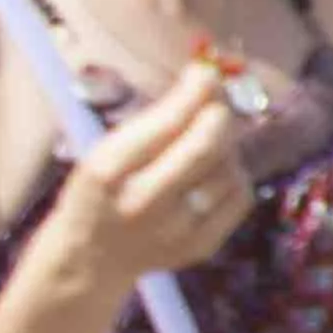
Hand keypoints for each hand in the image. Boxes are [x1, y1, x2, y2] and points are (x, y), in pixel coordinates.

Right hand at [25, 70, 256, 304]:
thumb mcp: (106, 150)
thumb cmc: (100, 191)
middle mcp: (143, 203)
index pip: (168, 123)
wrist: (92, 259)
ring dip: (226, 145)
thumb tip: (209, 77)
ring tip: (206, 142)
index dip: (196, 91)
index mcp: (108, 171)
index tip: (205, 72)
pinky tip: (214, 172)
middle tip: (214, 102)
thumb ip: (155, 119)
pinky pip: (240, 196)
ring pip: (229, 169)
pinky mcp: (201, 246)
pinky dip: (234, 175)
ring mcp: (175, 230)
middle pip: (207, 145)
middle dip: (218, 113)